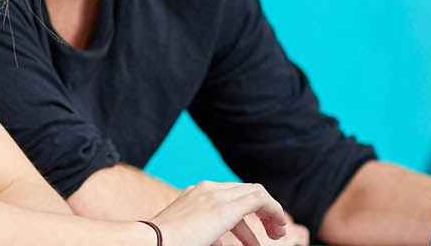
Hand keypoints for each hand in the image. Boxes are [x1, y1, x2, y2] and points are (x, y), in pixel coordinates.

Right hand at [149, 181, 292, 245]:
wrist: (151, 243)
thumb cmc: (166, 244)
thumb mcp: (190, 235)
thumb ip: (206, 235)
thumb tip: (219, 243)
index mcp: (194, 195)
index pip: (229, 195)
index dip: (246, 213)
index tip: (252, 236)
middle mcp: (205, 189)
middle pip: (244, 192)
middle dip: (261, 212)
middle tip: (272, 234)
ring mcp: (214, 195)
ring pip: (254, 193)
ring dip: (270, 213)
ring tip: (277, 235)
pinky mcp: (224, 206)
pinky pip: (260, 199)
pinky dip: (273, 210)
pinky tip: (279, 226)